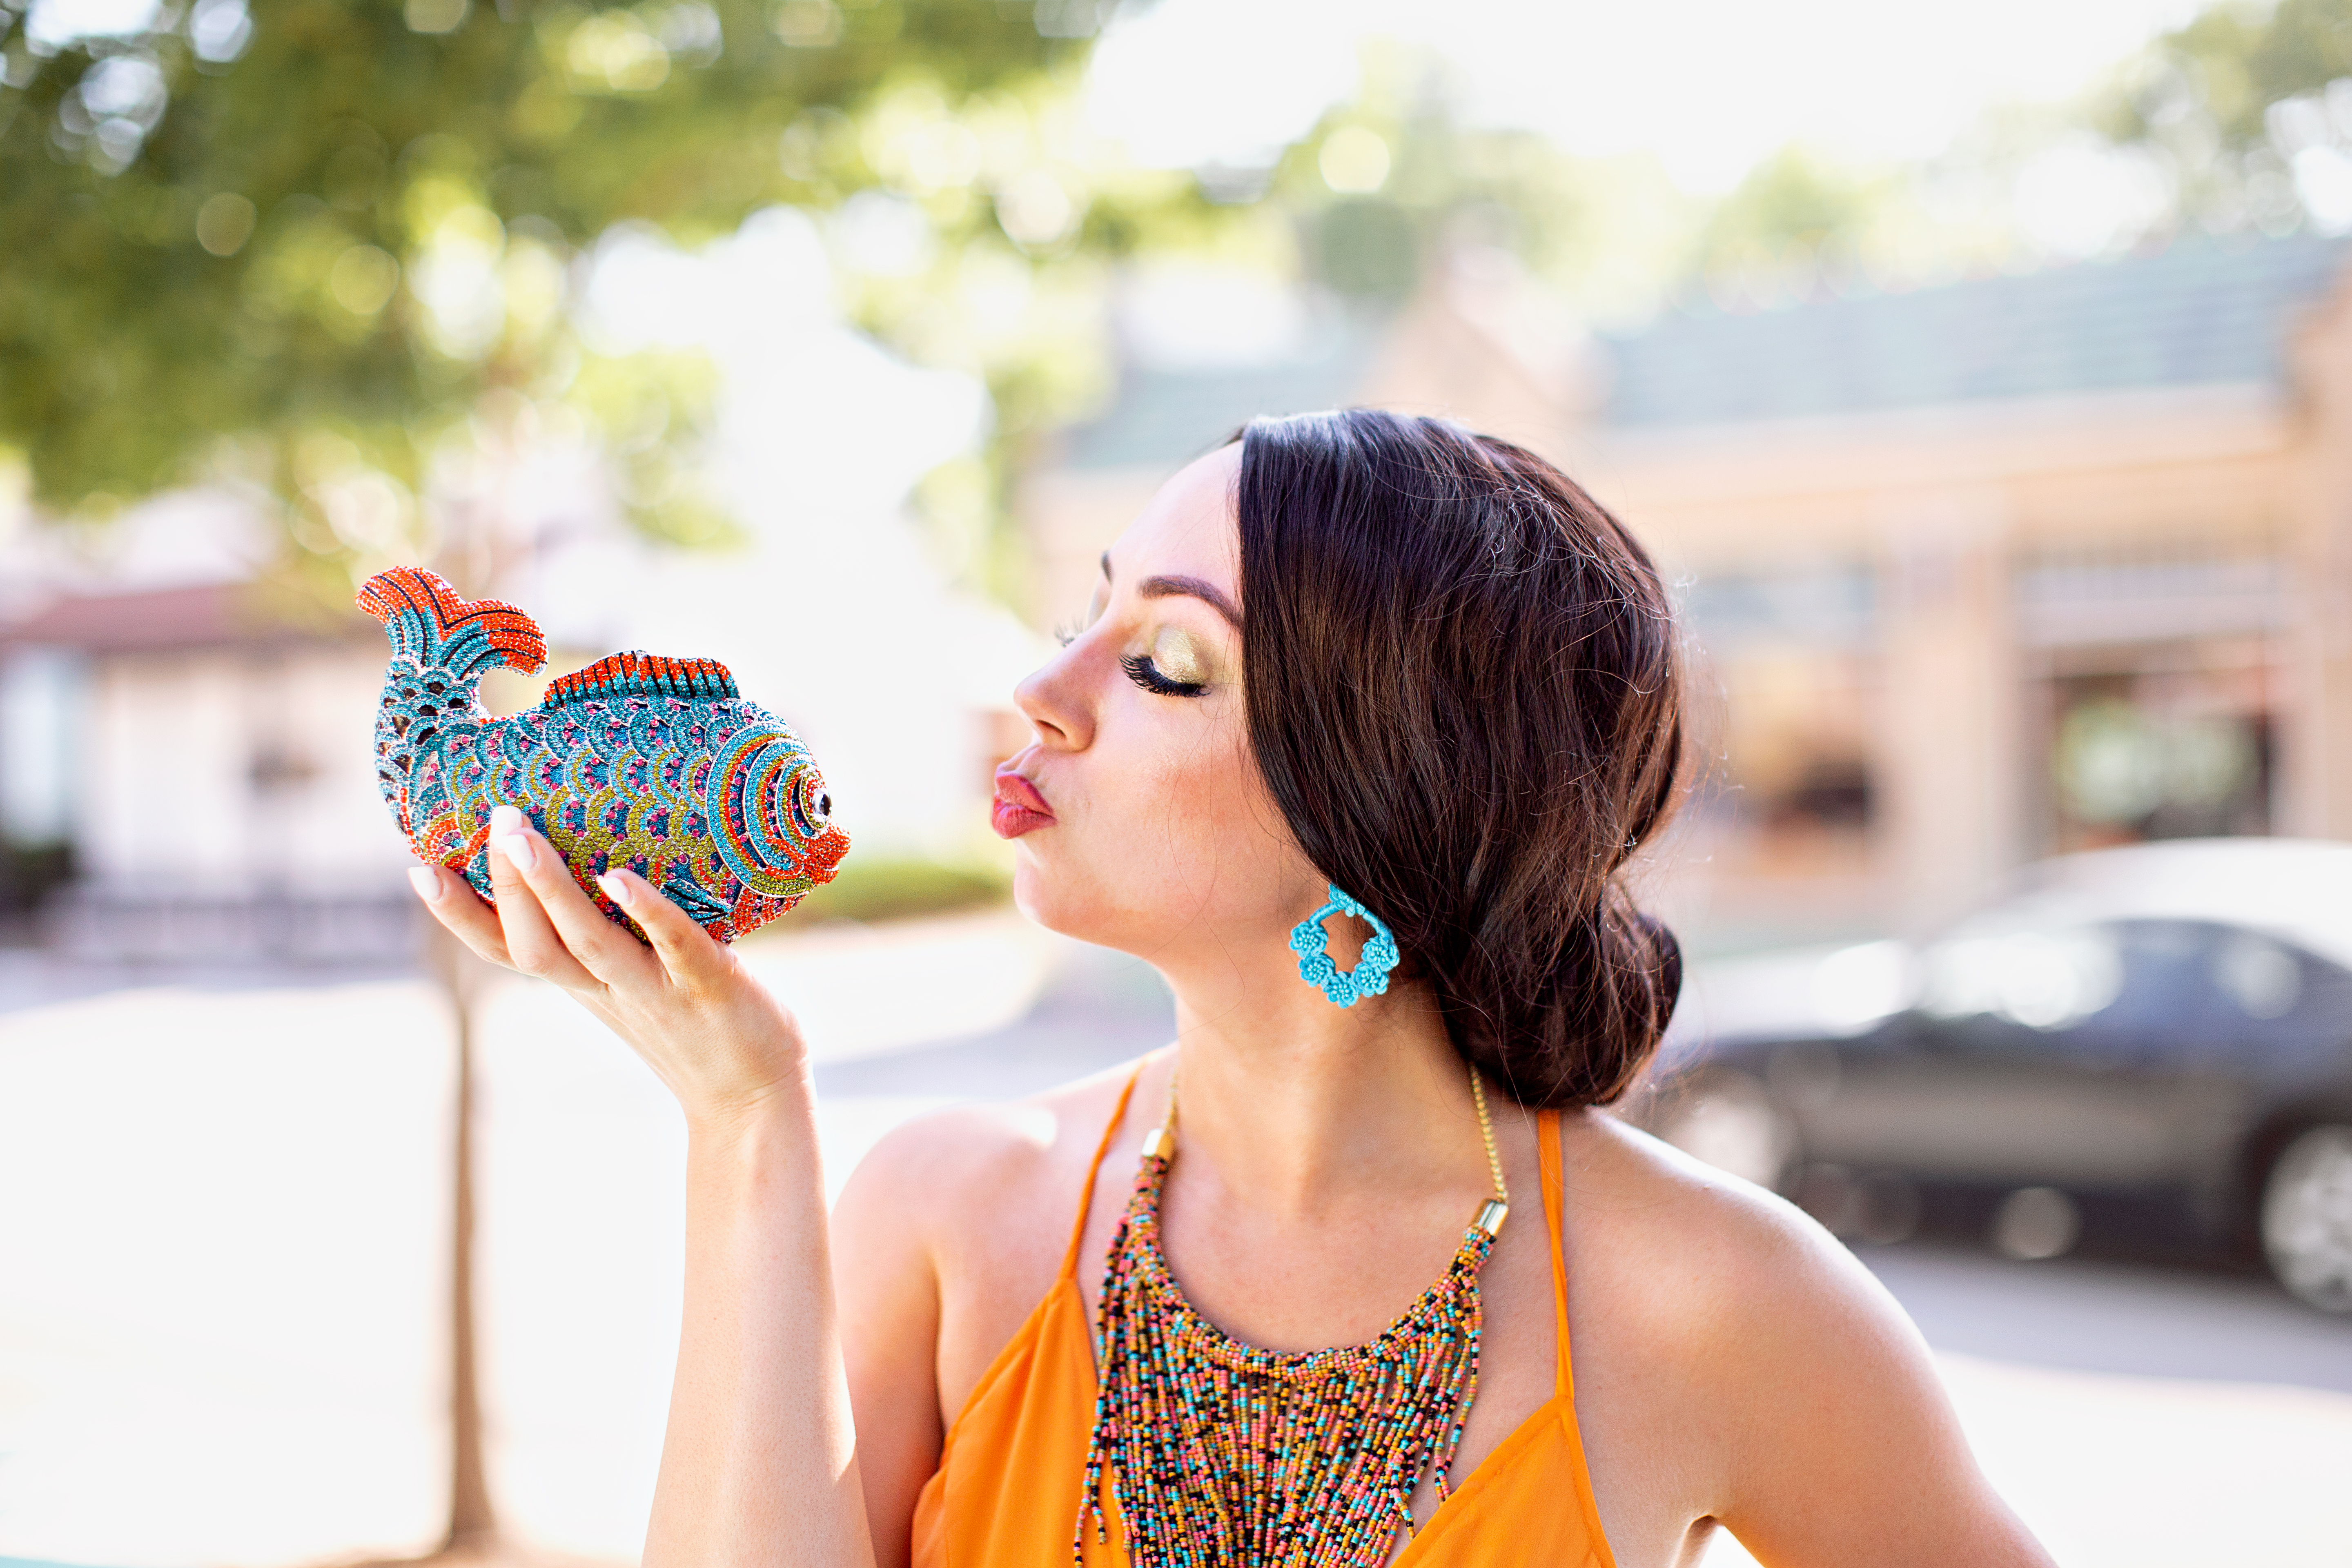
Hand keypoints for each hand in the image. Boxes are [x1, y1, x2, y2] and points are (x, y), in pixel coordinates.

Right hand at [409, 804, 808, 1134]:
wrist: (755, 1098)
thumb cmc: (697, 1025)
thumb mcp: (636, 982)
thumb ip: (608, 936)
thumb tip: (593, 858)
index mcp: (584, 985)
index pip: (506, 950)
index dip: (460, 915)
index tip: (418, 868)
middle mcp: (609, 990)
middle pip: (535, 944)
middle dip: (505, 887)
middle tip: (492, 821)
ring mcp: (656, 989)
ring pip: (588, 943)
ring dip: (550, 890)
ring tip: (521, 837)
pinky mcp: (710, 984)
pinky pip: (673, 945)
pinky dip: (645, 912)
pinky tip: (619, 877)